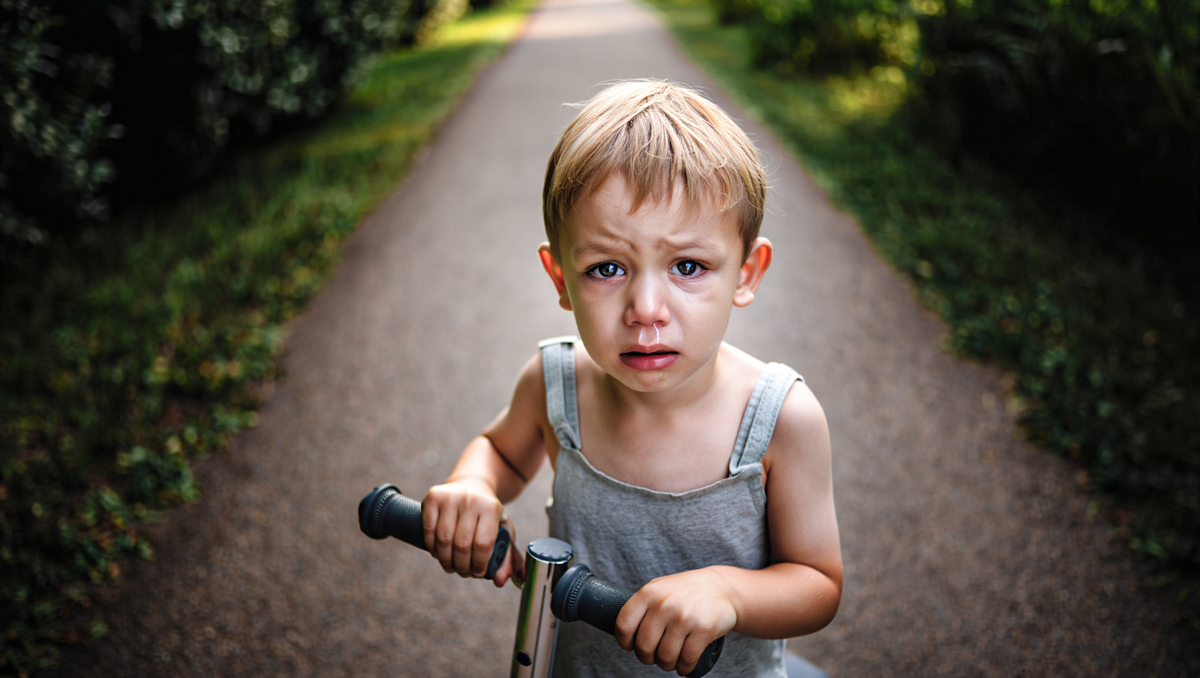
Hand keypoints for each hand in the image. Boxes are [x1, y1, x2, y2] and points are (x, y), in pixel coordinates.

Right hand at [421, 479, 522, 586]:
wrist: (472, 486)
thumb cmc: (488, 516)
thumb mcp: (504, 532)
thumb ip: (507, 558)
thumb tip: (499, 581)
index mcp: (491, 508)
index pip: (483, 544)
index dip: (479, 564)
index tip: (478, 572)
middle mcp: (471, 499)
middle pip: (462, 545)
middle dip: (462, 566)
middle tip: (463, 572)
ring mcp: (450, 497)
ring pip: (443, 540)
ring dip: (445, 561)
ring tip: (451, 566)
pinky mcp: (432, 497)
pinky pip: (428, 531)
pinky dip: (432, 548)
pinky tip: (439, 553)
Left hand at [615, 568, 739, 675]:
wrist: (722, 587)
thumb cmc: (685, 592)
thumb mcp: (659, 589)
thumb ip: (642, 606)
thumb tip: (625, 634)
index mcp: (648, 593)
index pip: (624, 625)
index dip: (624, 642)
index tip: (631, 646)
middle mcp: (664, 604)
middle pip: (644, 647)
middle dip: (647, 658)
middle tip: (654, 656)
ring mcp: (684, 616)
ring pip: (665, 657)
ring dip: (666, 665)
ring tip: (670, 660)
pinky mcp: (704, 629)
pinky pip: (687, 660)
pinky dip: (684, 668)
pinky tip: (684, 664)